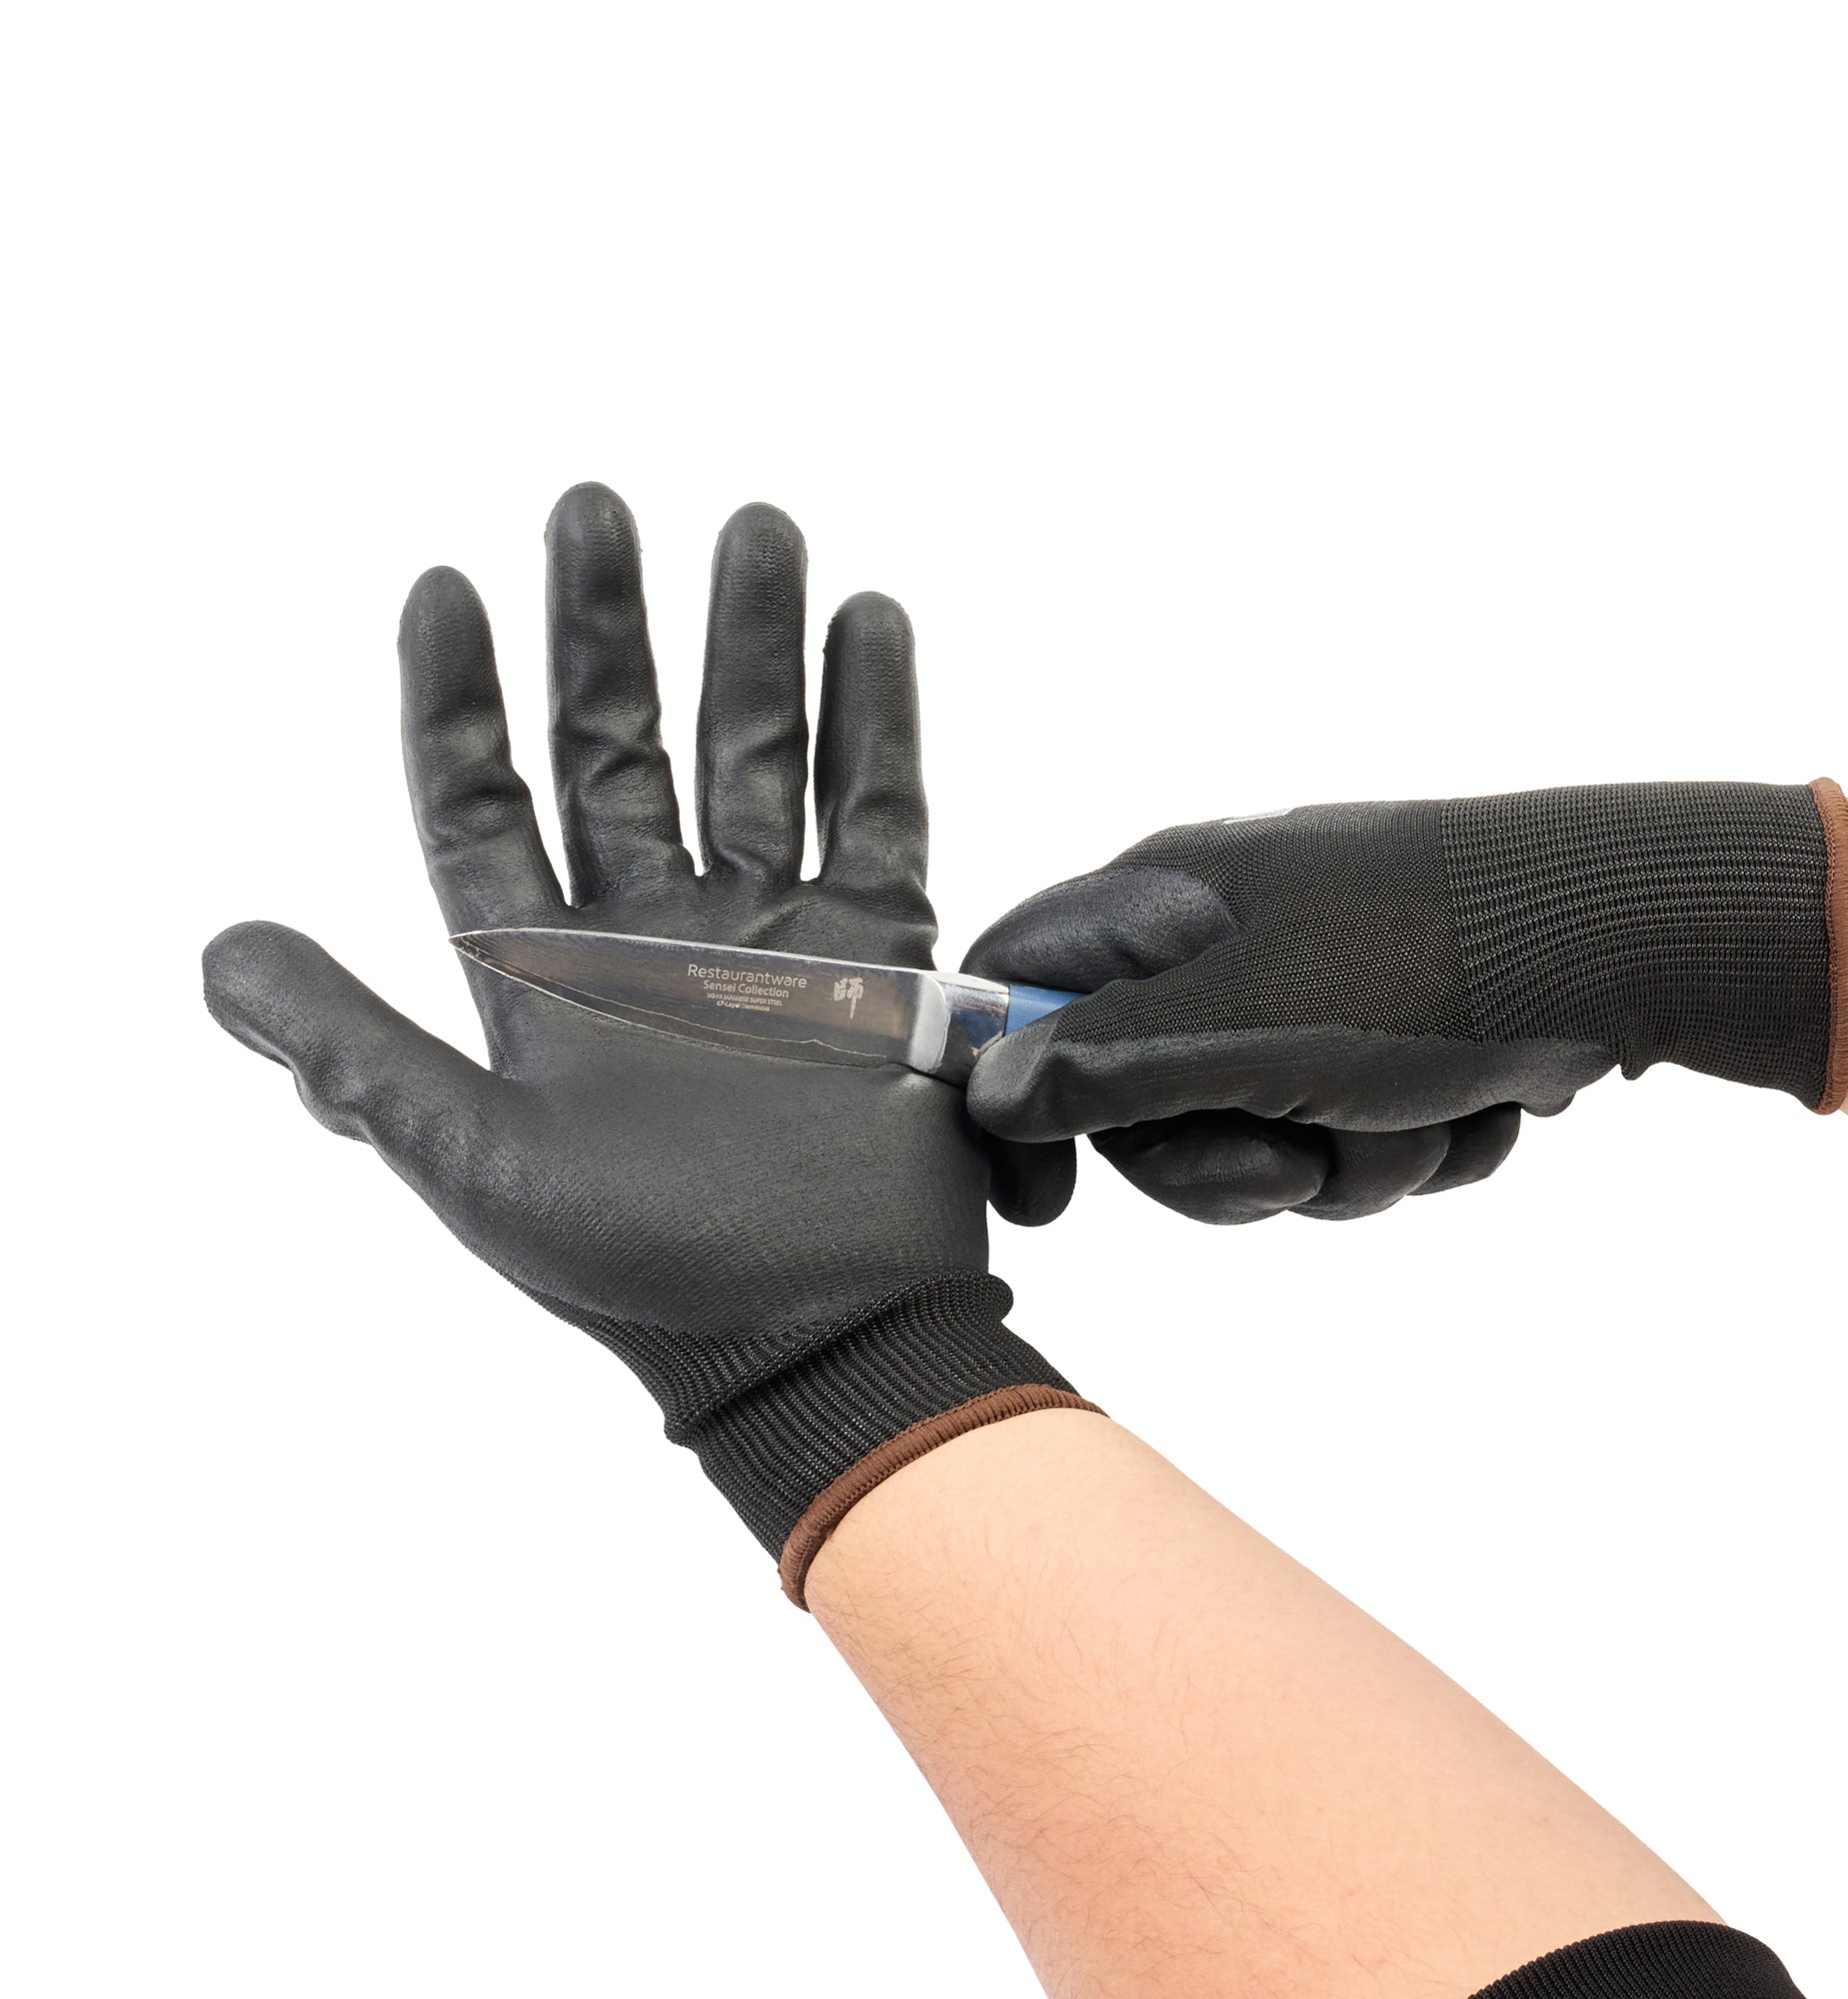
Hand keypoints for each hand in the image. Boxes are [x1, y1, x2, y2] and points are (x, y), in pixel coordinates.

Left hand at [204, 485, 1083, 1585]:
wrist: (817, 1332)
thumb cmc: (639, 1266)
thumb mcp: (475, 1158)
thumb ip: (355, 1049)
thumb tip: (217, 957)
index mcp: (546, 976)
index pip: (483, 806)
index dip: (457, 701)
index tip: (442, 591)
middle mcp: (653, 936)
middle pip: (619, 748)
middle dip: (606, 629)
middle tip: (594, 509)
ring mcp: (768, 935)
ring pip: (753, 757)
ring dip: (753, 645)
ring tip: (756, 528)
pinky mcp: (873, 956)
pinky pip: (877, 813)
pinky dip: (876, 724)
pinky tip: (868, 627)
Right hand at [965, 783, 1847, 1223]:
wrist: (1632, 942)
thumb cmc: (1430, 962)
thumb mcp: (1246, 1024)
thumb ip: (1107, 1065)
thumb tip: (991, 1091)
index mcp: (1164, 905)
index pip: (1016, 990)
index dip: (1005, 1096)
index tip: (1047, 1200)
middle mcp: (1220, 944)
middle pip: (1142, 1103)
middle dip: (1228, 1163)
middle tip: (1289, 1162)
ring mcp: (1305, 991)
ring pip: (1257, 1139)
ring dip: (1344, 1163)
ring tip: (1415, 1116)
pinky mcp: (1383, 1038)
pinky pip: (1348, 1141)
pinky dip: (1410, 1150)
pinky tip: (1469, 1106)